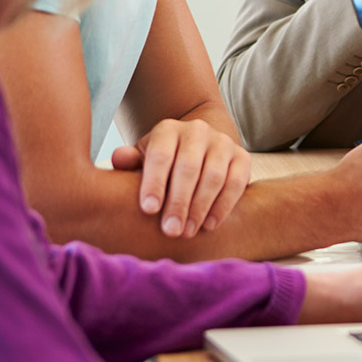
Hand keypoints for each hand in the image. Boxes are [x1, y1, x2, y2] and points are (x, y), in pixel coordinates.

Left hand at [109, 118, 250, 237]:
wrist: (197, 149)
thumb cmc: (161, 163)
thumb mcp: (143, 160)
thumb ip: (130, 162)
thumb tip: (119, 158)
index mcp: (168, 130)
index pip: (161, 155)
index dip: (154, 182)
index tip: (148, 210)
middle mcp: (197, 131)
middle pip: (188, 167)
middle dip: (179, 202)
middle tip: (170, 231)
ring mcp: (223, 142)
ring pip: (214, 176)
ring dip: (200, 207)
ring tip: (188, 232)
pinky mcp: (242, 157)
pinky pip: (236, 182)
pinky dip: (224, 205)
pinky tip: (210, 225)